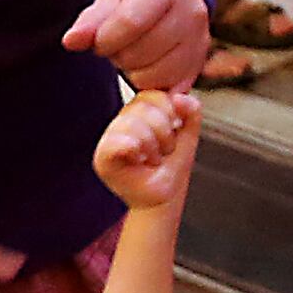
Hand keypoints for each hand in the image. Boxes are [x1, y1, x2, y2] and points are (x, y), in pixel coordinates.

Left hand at [65, 0, 209, 90]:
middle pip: (141, 53)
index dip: (105, 38)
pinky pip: (168, 90)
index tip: (99, 40)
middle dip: (119, 54)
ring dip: (135, 71)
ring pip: (154, 76)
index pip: (130, 22)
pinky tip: (146, 66)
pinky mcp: (198, 67)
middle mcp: (191, 15)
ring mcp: (199, 43)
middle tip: (120, 42)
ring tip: (135, 51)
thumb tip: (71, 41)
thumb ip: (91, 20)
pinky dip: (150, 84)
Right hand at [94, 84, 202, 212]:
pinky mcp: (102, 157)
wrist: (163, 197)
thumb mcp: (187, 136)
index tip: (173, 132)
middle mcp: (122, 121)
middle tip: (162, 151)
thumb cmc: (169, 168)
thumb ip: (190, 112)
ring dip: (152, 147)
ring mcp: (110, 138)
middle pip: (143, 107)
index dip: (169, 112)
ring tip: (151, 159)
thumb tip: (181, 97)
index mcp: (140, 112)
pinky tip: (138, 161)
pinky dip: (133, 150)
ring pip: (132, 123)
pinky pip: (116, 142)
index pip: (152, 94)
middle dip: (163, 132)